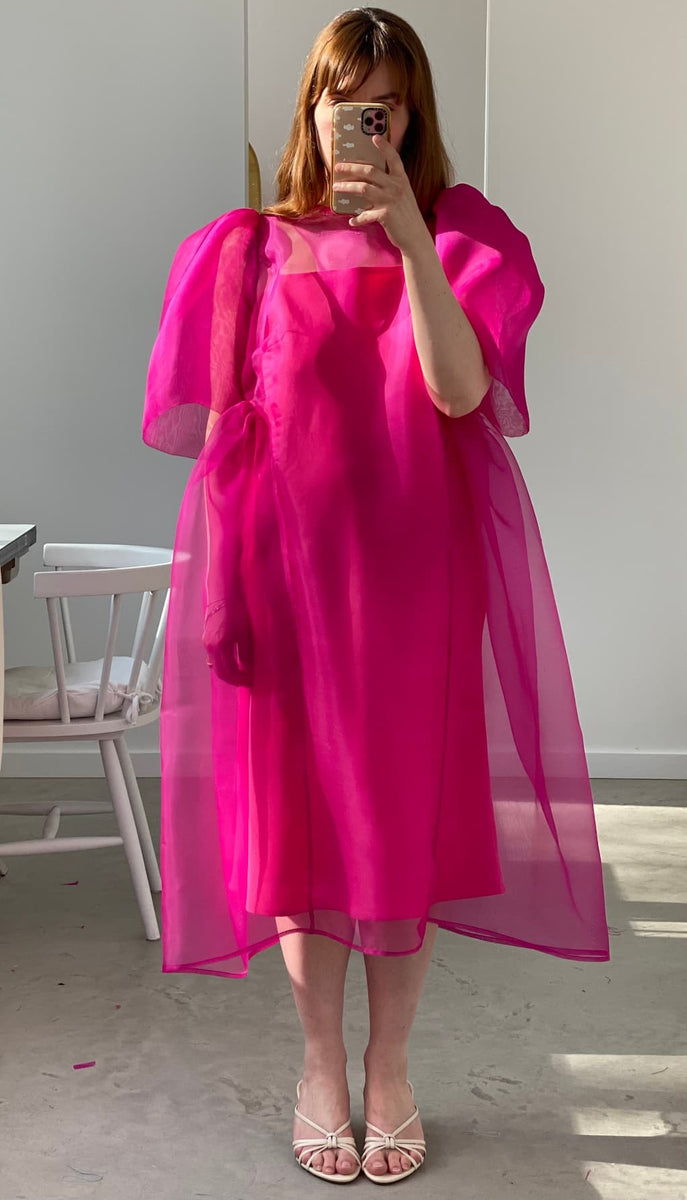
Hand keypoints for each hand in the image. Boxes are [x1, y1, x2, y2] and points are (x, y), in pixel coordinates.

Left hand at [332, 135, 428, 253]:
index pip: (394, 158)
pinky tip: (351, 221)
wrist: (416, 236)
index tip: (374, 137)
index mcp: (402, 180)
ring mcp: (390, 200)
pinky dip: (357, 218)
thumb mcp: (403, 196)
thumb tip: (369, 183)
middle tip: (338, 167)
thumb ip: (390, 187)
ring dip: (347, 187)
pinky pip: (365, 215)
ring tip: (336, 188)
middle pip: (371, 171)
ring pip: (363, 188)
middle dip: (352, 167)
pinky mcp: (385, 215)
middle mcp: (396, 187)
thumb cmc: (407, 216)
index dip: (385, 147)